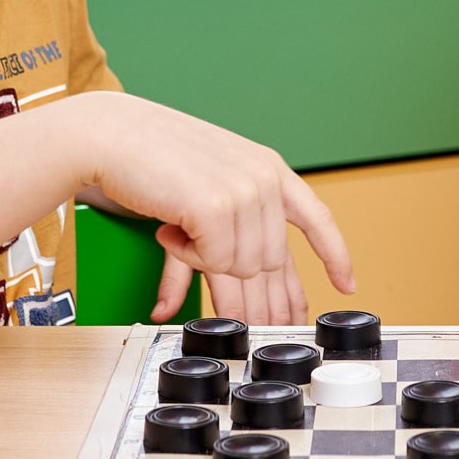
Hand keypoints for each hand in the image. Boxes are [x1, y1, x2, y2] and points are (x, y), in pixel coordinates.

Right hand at [59, 92, 352, 324]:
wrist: (112, 135)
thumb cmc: (151, 157)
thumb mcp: (207, 187)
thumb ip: (231, 231)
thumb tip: (237, 293)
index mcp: (268, 168)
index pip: (317, 219)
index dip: (334, 256)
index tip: (347, 285)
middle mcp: (264, 178)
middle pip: (272, 262)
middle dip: (256, 298)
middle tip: (244, 322)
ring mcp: (243, 192)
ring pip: (242, 268)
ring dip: (206, 264)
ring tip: (178, 234)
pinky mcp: (216, 207)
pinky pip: (213, 263)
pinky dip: (188, 257)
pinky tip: (169, 230)